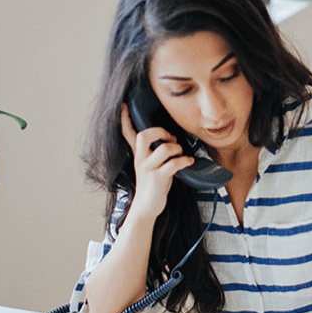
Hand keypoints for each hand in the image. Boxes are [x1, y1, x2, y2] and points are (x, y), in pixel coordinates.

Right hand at [120, 104, 193, 219]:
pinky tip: (188, 162)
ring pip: (163, 149)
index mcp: (138, 154)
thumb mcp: (151, 165)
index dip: (124, 119)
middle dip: (159, 132)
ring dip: (176, 148)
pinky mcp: (157, 179)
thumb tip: (171, 137)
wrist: (146, 208)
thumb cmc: (153, 184)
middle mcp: (140, 159)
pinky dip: (184, 160)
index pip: (128, 133)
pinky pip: (173, 164)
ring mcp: (148, 169)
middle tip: (170, 138)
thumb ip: (155, 151)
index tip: (123, 104)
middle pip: (144, 135)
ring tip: (180, 153)